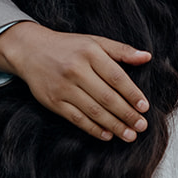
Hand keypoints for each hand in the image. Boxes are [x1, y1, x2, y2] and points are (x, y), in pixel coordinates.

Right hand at [0, 21, 151, 141]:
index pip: (116, 77)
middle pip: (106, 97)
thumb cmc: (68, 47)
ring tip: (129, 135)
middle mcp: (76, 70)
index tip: (144, 107)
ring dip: (114, 125)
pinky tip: (107, 135)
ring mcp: (63, 87)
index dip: (132, 94)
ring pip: (93, 110)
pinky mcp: (53, 101)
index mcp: (90, 53)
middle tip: (141, 126)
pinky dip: (93, 128)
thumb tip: (146, 57)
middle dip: (126, 114)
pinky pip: (77, 118)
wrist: (31, 50)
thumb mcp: (94, 41)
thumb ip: (121, 50)